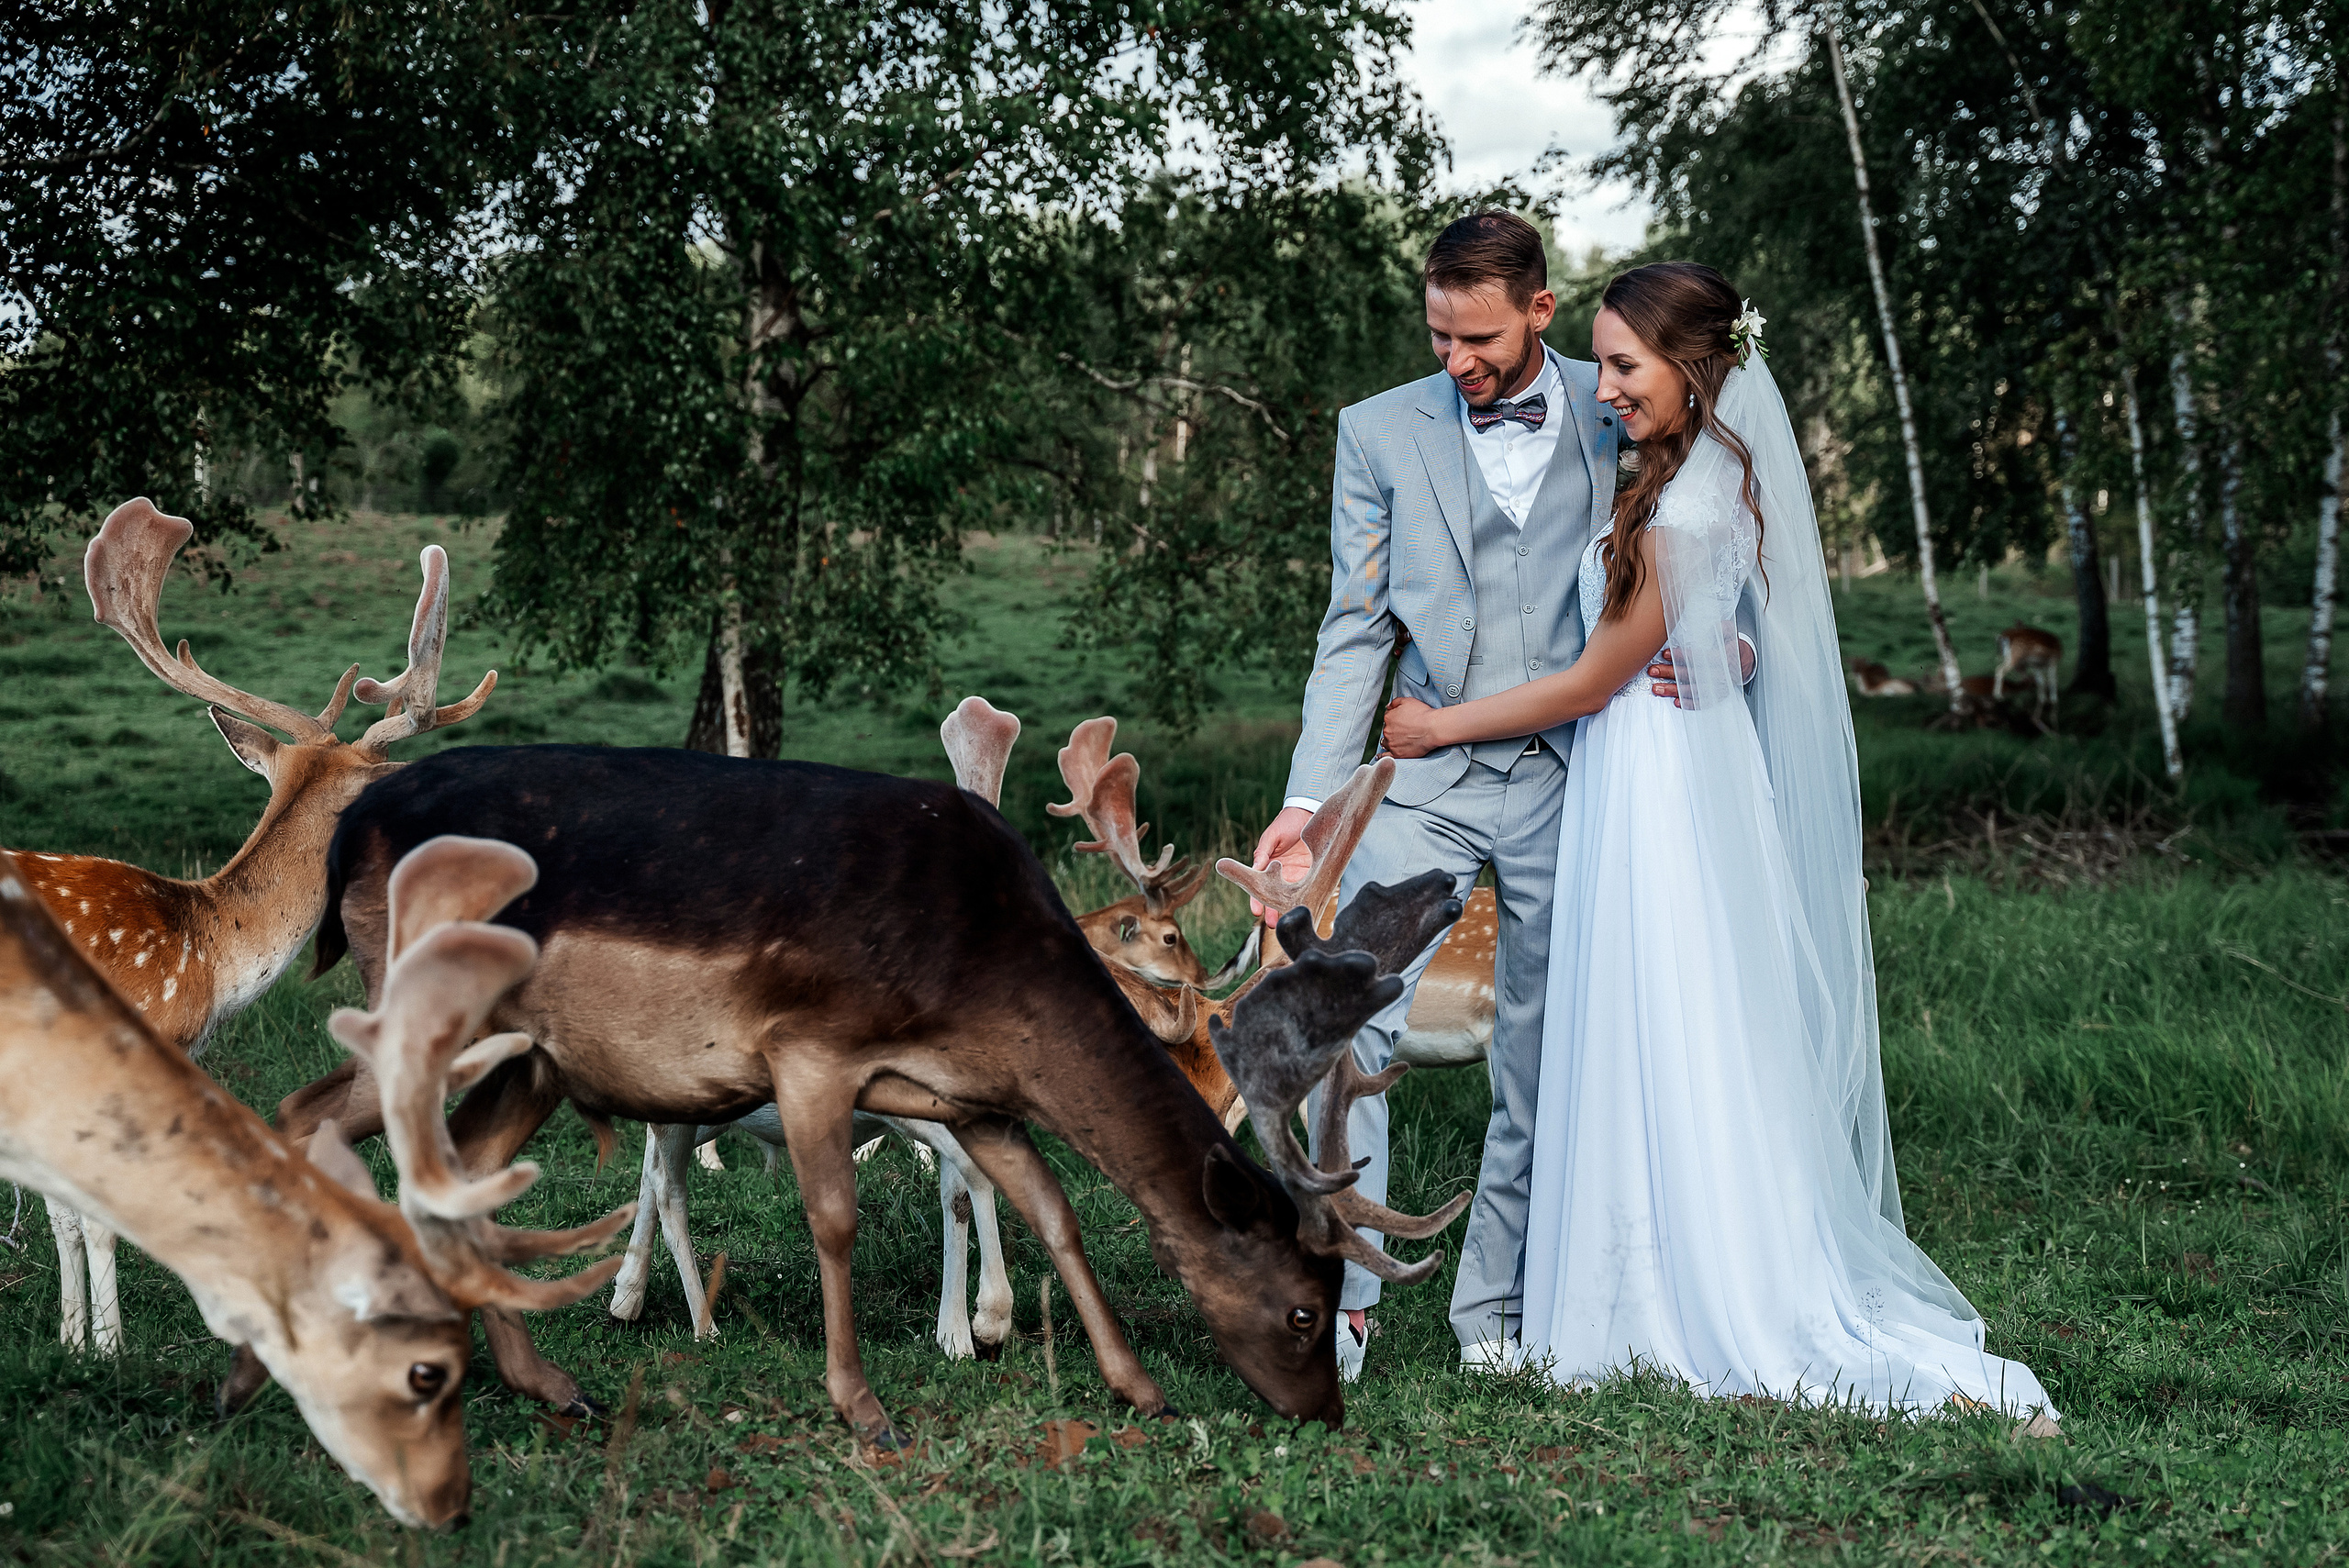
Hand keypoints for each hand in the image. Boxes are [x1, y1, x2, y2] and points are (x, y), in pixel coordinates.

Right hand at [1249, 806, 1313, 924]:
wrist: (1308, 812)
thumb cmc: (1286, 822)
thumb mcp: (1272, 837)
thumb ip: (1263, 853)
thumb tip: (1254, 868)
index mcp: (1267, 864)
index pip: (1259, 885)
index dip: (1256, 898)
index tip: (1256, 911)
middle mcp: (1281, 872)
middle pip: (1275, 895)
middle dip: (1273, 909)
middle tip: (1272, 924)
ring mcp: (1297, 874)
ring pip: (1291, 896)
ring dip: (1289, 907)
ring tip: (1289, 919)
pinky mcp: (1312, 872)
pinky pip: (1308, 887)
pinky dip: (1306, 898)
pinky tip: (1306, 907)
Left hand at [1379, 695, 1445, 758]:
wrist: (1433, 729)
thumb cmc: (1423, 714)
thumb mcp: (1408, 701)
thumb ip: (1395, 702)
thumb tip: (1388, 706)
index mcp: (1388, 717)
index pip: (1388, 718)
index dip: (1396, 718)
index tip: (1404, 721)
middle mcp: (1387, 730)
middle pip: (1387, 730)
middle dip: (1394, 729)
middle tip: (1406, 730)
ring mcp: (1391, 743)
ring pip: (1386, 742)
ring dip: (1391, 740)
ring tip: (1400, 741)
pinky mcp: (1397, 754)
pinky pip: (1386, 756)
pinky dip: (1383, 755)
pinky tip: (1383, 755)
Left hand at [1647, 639, 1756, 705]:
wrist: (1744, 663)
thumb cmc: (1731, 646)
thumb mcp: (1730, 633)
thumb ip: (1723, 629)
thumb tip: (1715, 626)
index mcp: (1724, 658)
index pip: (1699, 657)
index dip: (1681, 655)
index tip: (1665, 653)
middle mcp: (1720, 674)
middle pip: (1691, 674)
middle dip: (1670, 673)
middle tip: (1653, 670)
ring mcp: (1718, 687)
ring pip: (1693, 690)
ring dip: (1673, 690)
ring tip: (1656, 688)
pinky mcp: (1716, 695)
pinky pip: (1702, 702)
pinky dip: (1689, 703)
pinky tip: (1676, 702)